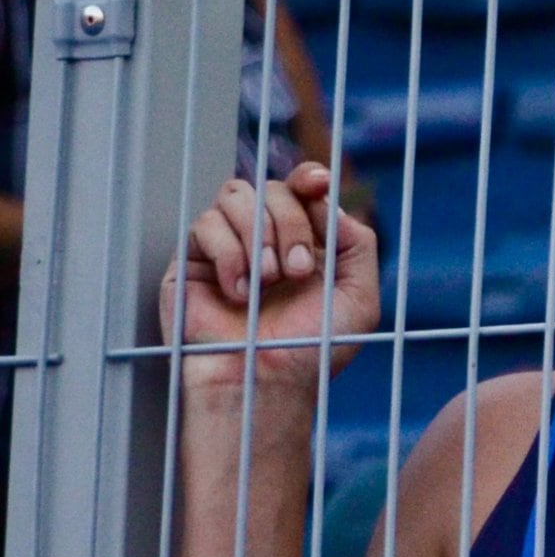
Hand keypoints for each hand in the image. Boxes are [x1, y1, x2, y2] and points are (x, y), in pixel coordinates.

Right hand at [164, 162, 378, 396]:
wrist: (267, 379)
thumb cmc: (312, 347)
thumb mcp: (359, 297)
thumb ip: (358, 245)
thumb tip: (329, 202)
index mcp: (305, 240)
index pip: (301, 188)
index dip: (308, 177)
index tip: (318, 183)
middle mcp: (265, 237)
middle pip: (273, 189)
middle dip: (291, 224)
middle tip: (299, 271)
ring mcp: (227, 245)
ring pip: (236, 195)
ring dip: (259, 234)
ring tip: (270, 281)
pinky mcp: (192, 259)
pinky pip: (205, 224)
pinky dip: (229, 254)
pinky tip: (239, 292)